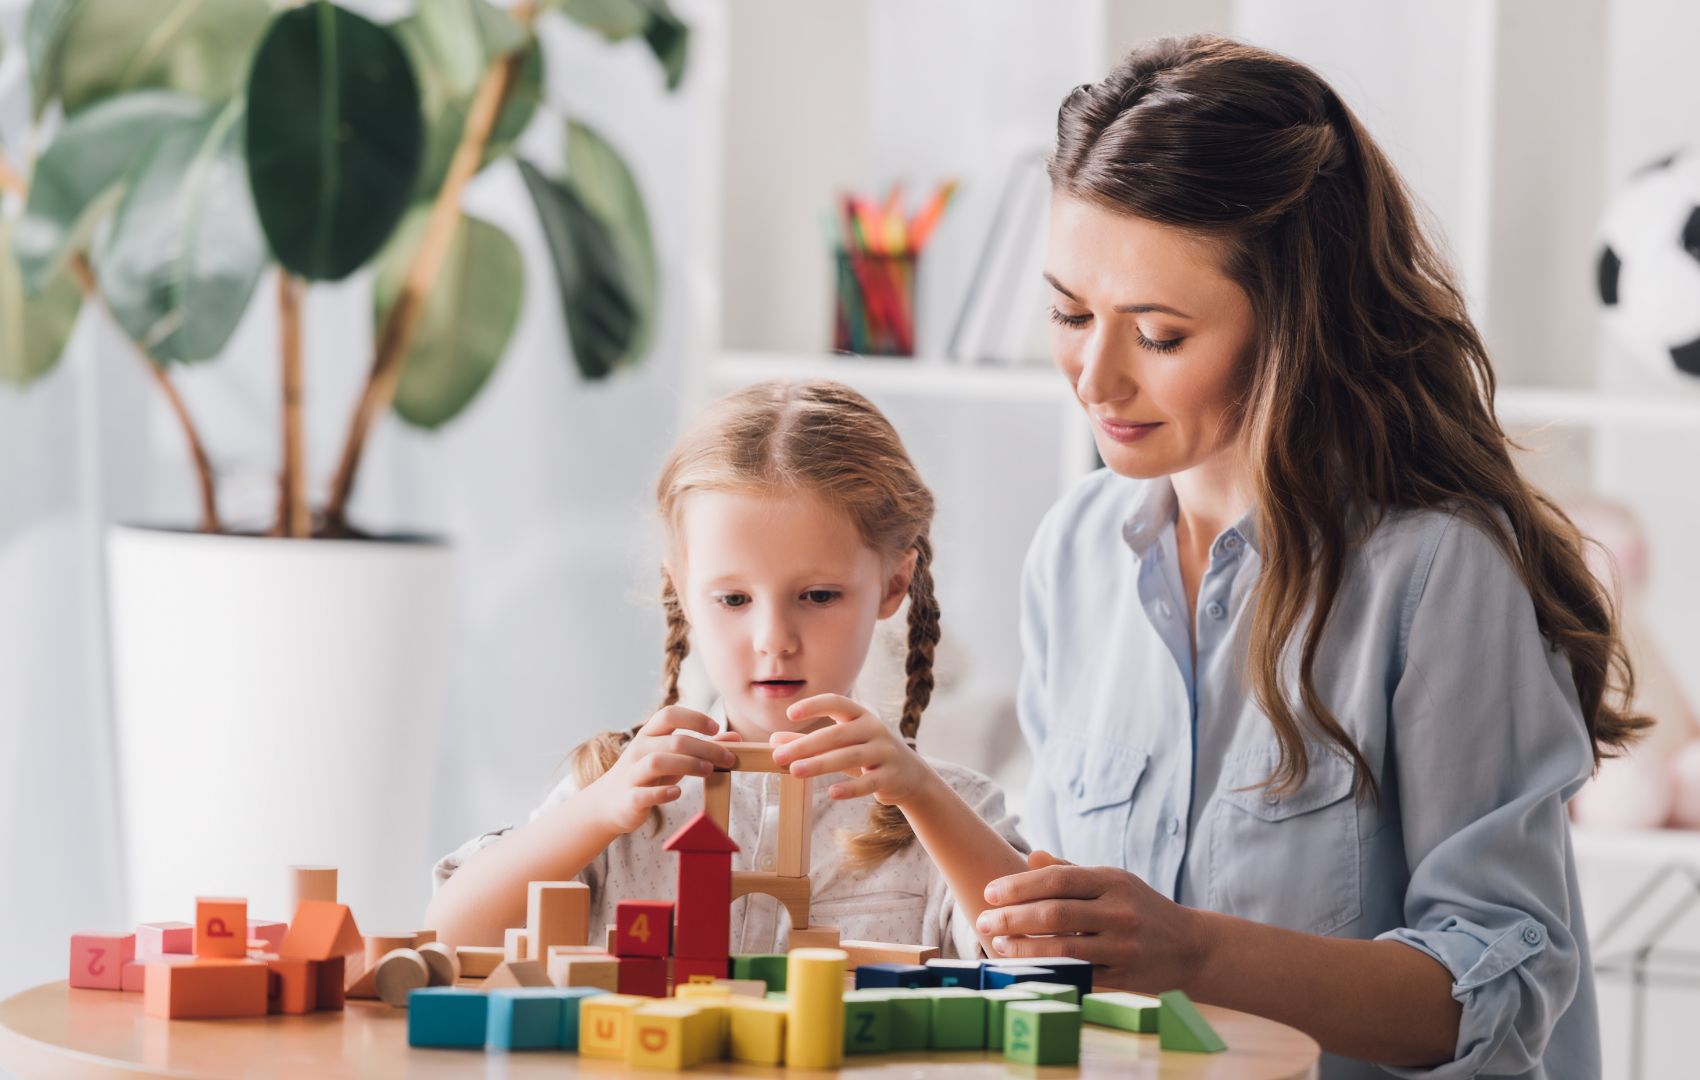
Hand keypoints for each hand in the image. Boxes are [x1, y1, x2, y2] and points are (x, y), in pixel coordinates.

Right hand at [589, 706, 737, 834]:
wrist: (610, 803)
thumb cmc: (649, 776)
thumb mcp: (674, 757)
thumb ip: (703, 746)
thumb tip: (736, 737)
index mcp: (649, 735)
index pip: (669, 714)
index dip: (694, 718)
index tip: (715, 728)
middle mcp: (639, 750)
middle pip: (673, 741)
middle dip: (704, 747)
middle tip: (728, 758)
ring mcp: (632, 774)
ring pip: (657, 762)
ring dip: (687, 764)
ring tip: (709, 771)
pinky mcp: (629, 798)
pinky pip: (644, 793)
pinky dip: (662, 793)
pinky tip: (678, 793)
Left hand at [769, 694, 935, 806]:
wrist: (911, 775)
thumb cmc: (868, 755)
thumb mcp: (842, 745)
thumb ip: (810, 742)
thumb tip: (775, 741)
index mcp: (861, 716)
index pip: (837, 702)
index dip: (814, 705)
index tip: (790, 714)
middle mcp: (874, 729)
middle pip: (837, 734)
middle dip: (806, 745)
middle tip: (779, 756)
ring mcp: (885, 752)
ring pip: (850, 756)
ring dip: (820, 764)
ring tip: (795, 771)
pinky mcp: (891, 776)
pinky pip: (869, 782)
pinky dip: (850, 789)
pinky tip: (832, 793)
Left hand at [976, 850, 1204, 992]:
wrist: (1191, 947)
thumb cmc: (1141, 908)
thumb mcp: (1113, 882)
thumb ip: (1071, 871)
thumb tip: (1031, 856)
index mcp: (1112, 881)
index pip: (1057, 880)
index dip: (1019, 886)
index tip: (990, 893)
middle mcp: (1119, 911)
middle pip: (1055, 913)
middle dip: (1013, 917)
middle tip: (983, 920)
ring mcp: (1123, 946)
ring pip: (1064, 948)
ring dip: (1024, 947)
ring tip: (997, 944)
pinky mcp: (1124, 976)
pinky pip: (1078, 975)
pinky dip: (1048, 971)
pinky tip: (1025, 967)